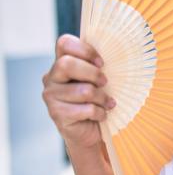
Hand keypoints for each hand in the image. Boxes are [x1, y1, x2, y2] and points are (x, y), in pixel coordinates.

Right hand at [42, 34, 115, 150]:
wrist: (89, 131)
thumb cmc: (97, 100)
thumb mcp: (99, 80)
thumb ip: (98, 66)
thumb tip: (119, 51)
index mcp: (62, 63)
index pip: (64, 43)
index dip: (85, 50)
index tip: (101, 63)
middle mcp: (51, 78)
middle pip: (66, 64)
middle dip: (92, 73)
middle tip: (105, 83)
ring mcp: (51, 96)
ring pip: (82, 90)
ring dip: (101, 98)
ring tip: (107, 103)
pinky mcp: (57, 114)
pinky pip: (85, 109)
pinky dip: (99, 113)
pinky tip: (101, 115)